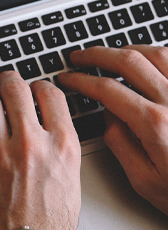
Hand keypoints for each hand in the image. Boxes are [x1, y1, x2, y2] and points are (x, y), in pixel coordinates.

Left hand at [0, 71, 78, 229]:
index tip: (34, 87)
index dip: (40, 85)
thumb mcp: (71, 182)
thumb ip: (61, 152)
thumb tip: (50, 135)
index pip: (51, 95)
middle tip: (4, 82)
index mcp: (62, 146)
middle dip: (8, 81)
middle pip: (16, 91)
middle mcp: (31, 145)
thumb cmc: (50, 228)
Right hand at [61, 45, 167, 214]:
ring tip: (114, 53)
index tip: (69, 78)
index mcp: (154, 124)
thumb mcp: (144, 180)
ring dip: (131, 49)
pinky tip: (151, 60)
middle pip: (130, 61)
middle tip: (82, 56)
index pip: (107, 89)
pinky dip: (161, 55)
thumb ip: (120, 144)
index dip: (82, 79)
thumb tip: (107, 117)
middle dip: (99, 54)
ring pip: (158, 54)